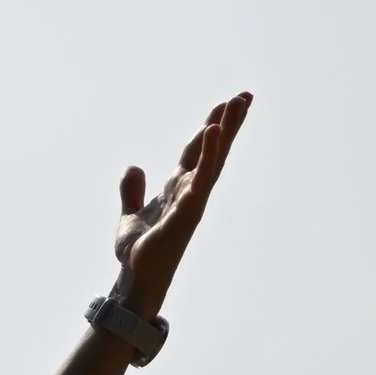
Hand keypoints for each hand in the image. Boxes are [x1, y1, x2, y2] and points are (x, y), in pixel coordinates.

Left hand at [112, 88, 251, 316]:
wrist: (134, 279)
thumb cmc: (138, 252)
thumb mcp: (130, 214)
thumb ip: (133, 192)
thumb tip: (133, 168)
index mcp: (178, 187)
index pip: (197, 150)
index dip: (210, 127)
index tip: (224, 103)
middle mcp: (190, 191)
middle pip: (213, 149)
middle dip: (229, 123)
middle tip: (245, 95)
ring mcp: (192, 200)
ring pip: (213, 159)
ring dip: (225, 131)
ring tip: (237, 103)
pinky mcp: (187, 211)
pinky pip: (200, 177)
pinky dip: (208, 154)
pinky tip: (212, 131)